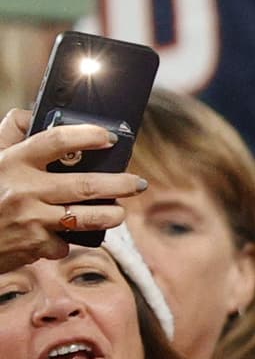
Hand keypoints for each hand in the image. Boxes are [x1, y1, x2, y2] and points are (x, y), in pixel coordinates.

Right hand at [0, 110, 148, 265]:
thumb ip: (11, 135)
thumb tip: (33, 113)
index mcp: (12, 162)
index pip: (56, 141)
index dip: (87, 136)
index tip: (109, 137)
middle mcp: (22, 189)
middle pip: (85, 185)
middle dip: (120, 184)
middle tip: (137, 183)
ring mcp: (29, 219)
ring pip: (86, 218)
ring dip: (110, 215)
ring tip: (118, 212)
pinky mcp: (33, 245)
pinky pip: (64, 243)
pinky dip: (67, 241)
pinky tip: (64, 236)